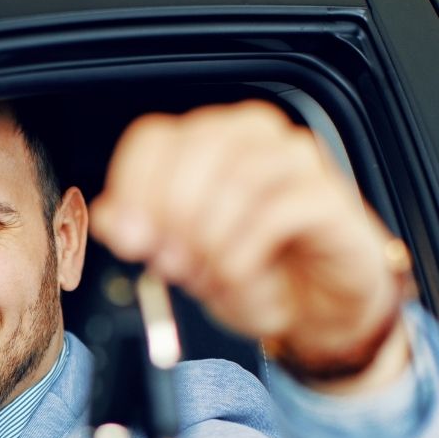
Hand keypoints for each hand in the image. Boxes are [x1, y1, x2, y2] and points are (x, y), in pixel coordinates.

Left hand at [88, 101, 409, 393]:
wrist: (316, 302)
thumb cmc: (249, 269)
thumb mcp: (180, 258)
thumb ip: (140, 234)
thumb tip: (110, 218)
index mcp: (206, 141)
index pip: (152, 141)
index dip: (133, 191)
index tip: (129, 242)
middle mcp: (250, 136)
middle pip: (192, 154)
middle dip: (171, 217)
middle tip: (168, 264)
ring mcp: (294, 160)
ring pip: (235, 181)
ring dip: (209, 240)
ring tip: (207, 276)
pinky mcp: (328, 196)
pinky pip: (274, 215)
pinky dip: (244, 255)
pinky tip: (238, 277)